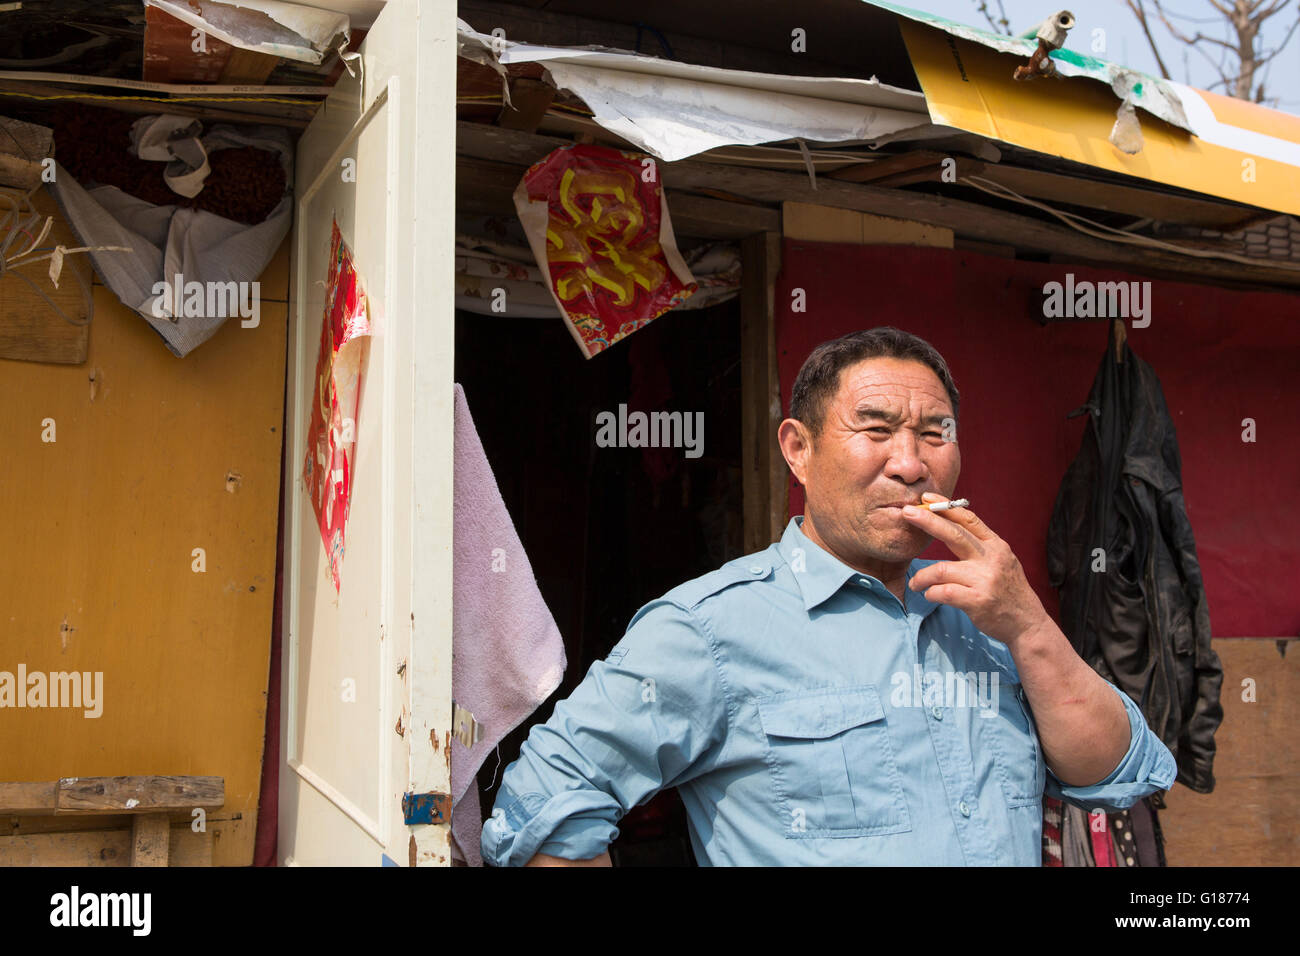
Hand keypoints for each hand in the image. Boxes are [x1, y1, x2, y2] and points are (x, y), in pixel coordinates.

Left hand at [900, 492, 1050, 645]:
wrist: (1027, 623)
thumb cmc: (1007, 591)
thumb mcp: (1001, 561)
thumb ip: (980, 546)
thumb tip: (950, 526)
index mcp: (996, 546)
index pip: (968, 520)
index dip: (945, 507)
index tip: (926, 498)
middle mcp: (991, 559)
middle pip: (954, 534)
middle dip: (927, 521)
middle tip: (906, 512)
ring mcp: (984, 580)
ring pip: (941, 570)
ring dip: (922, 577)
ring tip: (915, 583)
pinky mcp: (977, 601)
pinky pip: (943, 592)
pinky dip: (931, 593)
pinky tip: (929, 595)